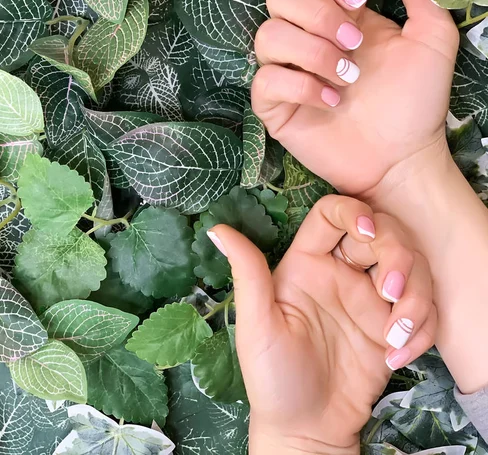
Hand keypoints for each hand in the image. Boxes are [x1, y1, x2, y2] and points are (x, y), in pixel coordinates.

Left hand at [208, 196, 435, 454]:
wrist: (308, 429)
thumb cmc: (272, 376)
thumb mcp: (257, 324)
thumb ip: (247, 272)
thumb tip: (216, 229)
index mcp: (307, 261)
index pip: (333, 214)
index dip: (354, 211)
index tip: (366, 231)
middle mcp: (342, 272)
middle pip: (383, 234)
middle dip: (397, 256)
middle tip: (391, 294)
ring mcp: (371, 298)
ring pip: (411, 269)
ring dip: (416, 296)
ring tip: (397, 336)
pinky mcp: (394, 326)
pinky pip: (423, 309)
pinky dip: (424, 328)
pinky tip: (399, 357)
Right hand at [252, 0, 458, 194]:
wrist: (402, 158)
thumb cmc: (415, 101)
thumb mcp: (430, 36)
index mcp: (336, 15)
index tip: (359, 1)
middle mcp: (305, 38)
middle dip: (317, 15)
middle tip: (354, 44)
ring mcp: (286, 72)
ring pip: (266, 36)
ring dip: (311, 53)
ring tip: (346, 78)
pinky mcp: (274, 106)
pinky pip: (265, 81)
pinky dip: (300, 87)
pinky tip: (331, 102)